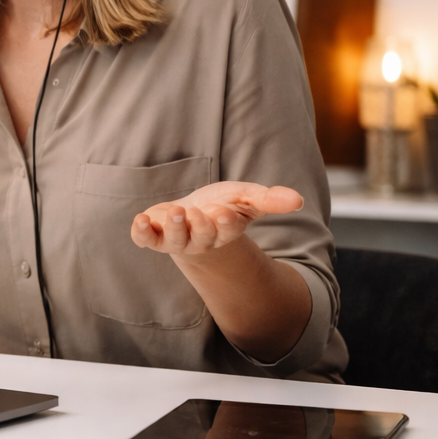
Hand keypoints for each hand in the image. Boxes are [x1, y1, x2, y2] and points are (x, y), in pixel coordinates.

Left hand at [131, 181, 302, 258]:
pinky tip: (139, 219)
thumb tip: (298, 200)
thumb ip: (269, 199)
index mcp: (224, 230)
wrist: (189, 215)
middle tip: (197, 213)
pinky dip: (141, 232)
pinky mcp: (153, 235)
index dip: (225, 223)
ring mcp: (175, 239)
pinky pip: (145, 239)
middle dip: (200, 226)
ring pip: (174, 241)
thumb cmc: (220, 206)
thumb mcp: (246, 197)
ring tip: (175, 213)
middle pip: (202, 237)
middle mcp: (200, 239)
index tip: (224, 212)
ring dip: (174, 228)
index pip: (228, 229)